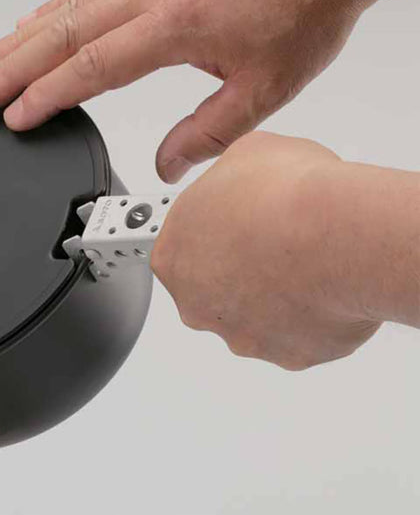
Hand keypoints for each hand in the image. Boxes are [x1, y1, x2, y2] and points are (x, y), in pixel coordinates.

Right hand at [0, 0, 396, 181]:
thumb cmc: (305, 9)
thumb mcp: (265, 89)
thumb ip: (209, 135)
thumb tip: (168, 166)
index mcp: (178, 23)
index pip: (92, 65)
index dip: (47, 94)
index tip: (15, 115)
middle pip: (63, 31)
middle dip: (12, 66)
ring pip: (68, 5)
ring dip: (21, 35)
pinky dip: (52, 9)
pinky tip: (32, 23)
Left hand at [150, 131, 419, 369]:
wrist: (341, 236)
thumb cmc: (287, 195)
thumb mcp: (244, 156)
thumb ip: (226, 182)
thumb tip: (239, 183)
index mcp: (172, 255)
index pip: (179, 249)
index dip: (207, 233)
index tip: (222, 228)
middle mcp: (196, 304)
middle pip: (211, 289)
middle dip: (238, 268)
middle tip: (272, 239)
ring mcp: (238, 334)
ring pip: (252, 316)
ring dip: (272, 294)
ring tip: (307, 258)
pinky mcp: (285, 358)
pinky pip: (293, 336)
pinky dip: (309, 317)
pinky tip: (326, 286)